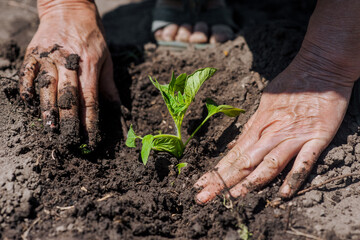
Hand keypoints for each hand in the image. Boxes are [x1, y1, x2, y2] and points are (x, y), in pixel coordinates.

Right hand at [19, 0, 119, 146]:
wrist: (69, 7)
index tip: (91, 138)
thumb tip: (118, 108)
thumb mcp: (106, 58)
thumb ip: (109, 85)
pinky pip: (28, 74)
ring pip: (47, 89)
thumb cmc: (92, 35)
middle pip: (68, 97)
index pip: (90, 99)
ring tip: (50, 129)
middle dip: (69, 121)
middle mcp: (68, 62)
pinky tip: (30, 104)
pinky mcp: (34, 53)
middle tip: (70, 140)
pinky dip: (28, 90)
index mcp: (89, 65)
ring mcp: (48, 57)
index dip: (90, 121)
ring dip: (48, 111)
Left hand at [194, 0, 359, 202]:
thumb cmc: (289, 86)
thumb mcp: (263, 105)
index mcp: (258, 127)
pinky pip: (304, 161)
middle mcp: (271, 134)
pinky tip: (283, 193)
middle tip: (203, 198)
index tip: (199, 186)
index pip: (233, 155)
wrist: (319, 68)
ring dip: (251, 182)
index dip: (216, 172)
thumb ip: (251, 128)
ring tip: (234, 197)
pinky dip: (293, 177)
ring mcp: (293, 137)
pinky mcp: (316, 137)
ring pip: (269, 163)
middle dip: (222, 182)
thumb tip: (233, 147)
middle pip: (244, 163)